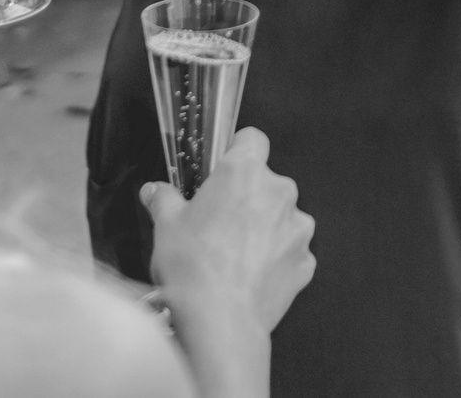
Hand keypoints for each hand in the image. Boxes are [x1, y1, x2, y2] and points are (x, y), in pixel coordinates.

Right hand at [146, 127, 317, 337]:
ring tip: (235, 257)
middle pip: (266, 183)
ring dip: (265, 229)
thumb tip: (155, 189)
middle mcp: (280, 191)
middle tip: (219, 224)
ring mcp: (298, 227)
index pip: (252, 139)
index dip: (237, 151)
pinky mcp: (306, 261)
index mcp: (245, 172)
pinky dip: (276, 260)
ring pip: (282, 217)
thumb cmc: (190, 266)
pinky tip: (251, 278)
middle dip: (247, 198)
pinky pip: (290, 252)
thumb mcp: (166, 226)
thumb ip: (164, 199)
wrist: (219, 321)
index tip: (223, 170)